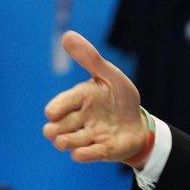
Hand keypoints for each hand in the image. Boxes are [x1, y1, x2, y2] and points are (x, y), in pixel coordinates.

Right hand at [42, 31, 149, 165]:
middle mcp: (80, 119)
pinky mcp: (102, 150)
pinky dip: (85, 154)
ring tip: (63, 142)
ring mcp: (90, 136)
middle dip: (57, 129)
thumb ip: (90, 58)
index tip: (51, 113)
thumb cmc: (119, 96)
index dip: (57, 108)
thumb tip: (66, 35)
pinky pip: (91, 154)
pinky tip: (79, 154)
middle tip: (53, 131)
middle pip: (61, 126)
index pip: (61, 104)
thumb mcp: (109, 74)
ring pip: (72, 141)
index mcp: (80, 99)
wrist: (138, 121)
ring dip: (67, 142)